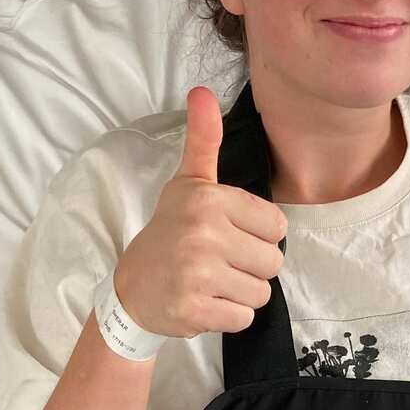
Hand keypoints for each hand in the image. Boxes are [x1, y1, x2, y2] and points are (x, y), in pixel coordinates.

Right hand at [113, 86, 287, 339]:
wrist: (132, 289)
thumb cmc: (169, 233)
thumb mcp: (188, 184)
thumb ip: (203, 141)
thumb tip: (202, 91)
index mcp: (209, 199)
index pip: (277, 226)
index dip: (258, 236)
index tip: (228, 235)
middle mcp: (203, 233)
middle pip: (273, 262)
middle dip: (252, 268)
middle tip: (218, 263)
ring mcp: (197, 273)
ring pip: (261, 293)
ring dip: (241, 294)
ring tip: (212, 283)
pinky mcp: (194, 309)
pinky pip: (243, 318)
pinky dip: (228, 317)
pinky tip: (205, 303)